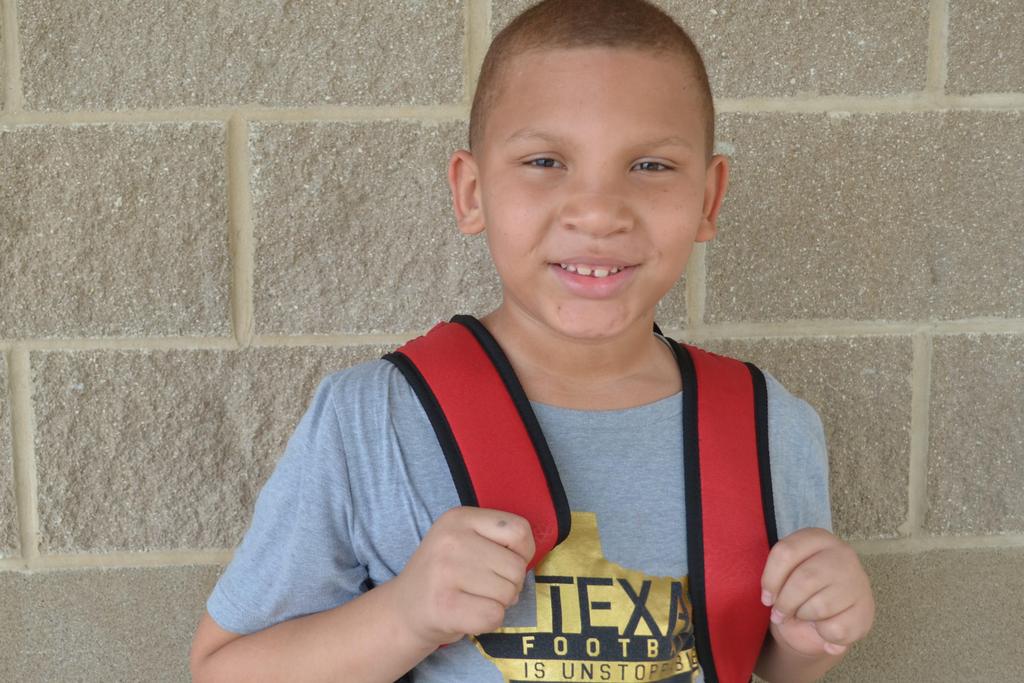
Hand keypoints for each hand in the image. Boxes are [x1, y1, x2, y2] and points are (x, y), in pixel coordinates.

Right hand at [390, 507, 534, 648]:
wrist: (405, 608)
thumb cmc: (447, 574)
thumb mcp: (466, 539)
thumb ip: (498, 540)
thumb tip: (526, 562)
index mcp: (459, 517)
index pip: (520, 530)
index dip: (523, 553)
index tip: (504, 562)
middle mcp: (451, 540)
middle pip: (516, 567)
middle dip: (510, 584)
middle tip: (485, 587)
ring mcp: (445, 572)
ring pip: (508, 593)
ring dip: (499, 603)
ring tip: (474, 598)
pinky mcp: (444, 606)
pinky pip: (494, 615)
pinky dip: (489, 621)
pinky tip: (469, 613)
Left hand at [760, 527, 873, 657]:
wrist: (835, 614)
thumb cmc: (805, 589)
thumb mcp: (788, 573)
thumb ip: (778, 576)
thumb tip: (771, 598)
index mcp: (818, 538)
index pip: (785, 552)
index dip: (770, 579)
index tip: (766, 598)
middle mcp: (842, 554)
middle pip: (803, 580)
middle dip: (785, 603)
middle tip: (778, 614)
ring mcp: (858, 581)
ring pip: (820, 606)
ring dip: (804, 616)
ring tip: (804, 615)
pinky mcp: (866, 610)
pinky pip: (834, 628)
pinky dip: (822, 633)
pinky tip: (824, 626)